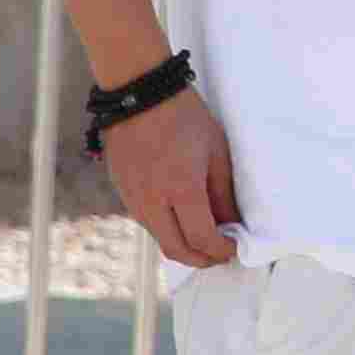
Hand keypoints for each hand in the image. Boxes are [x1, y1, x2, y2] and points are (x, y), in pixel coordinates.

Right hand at [104, 87, 240, 267]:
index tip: (232, 249)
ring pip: (158, 238)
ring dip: (181, 245)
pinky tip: (180, 218)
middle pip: (175, 249)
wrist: (139, 96)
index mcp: (181, 189)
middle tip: (218, 254)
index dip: (220, 250)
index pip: (201, 238)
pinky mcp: (121, 192)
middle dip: (200, 259)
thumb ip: (222, 192)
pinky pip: (146, 221)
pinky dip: (165, 228)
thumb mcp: (216, 151)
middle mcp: (152, 201)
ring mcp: (132, 199)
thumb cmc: (184, 117)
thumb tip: (231, 222)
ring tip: (203, 237)